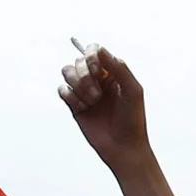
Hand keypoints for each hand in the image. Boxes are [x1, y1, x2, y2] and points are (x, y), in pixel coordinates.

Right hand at [59, 46, 152, 171]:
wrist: (123, 147)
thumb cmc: (133, 119)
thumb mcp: (132, 90)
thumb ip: (118, 67)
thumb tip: (99, 49)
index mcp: (112, 72)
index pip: (94, 51)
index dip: (91, 56)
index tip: (98, 71)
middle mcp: (97, 79)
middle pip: (78, 61)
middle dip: (85, 76)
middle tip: (98, 95)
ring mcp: (84, 91)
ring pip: (67, 72)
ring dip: (78, 86)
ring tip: (92, 102)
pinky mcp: (74, 105)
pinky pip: (62, 90)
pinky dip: (70, 97)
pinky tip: (83, 109)